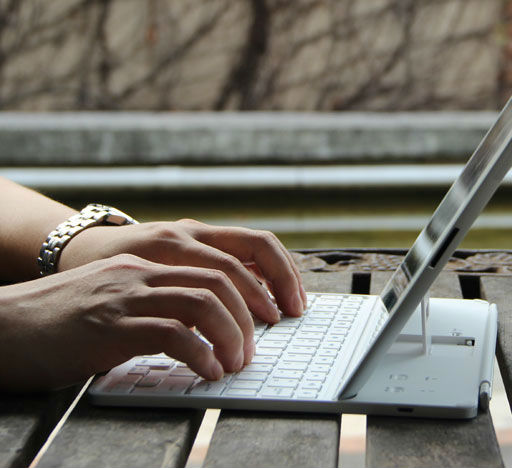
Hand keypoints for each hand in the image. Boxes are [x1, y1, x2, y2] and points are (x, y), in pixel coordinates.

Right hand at [0, 254, 262, 390]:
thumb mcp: (119, 294)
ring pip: (203, 302)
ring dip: (232, 335)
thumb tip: (208, 322)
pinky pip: (172, 334)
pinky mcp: (110, 327)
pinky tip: (209, 371)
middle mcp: (144, 270)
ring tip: (238, 362)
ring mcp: (127, 295)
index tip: (276, 310)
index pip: (221, 259)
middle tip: (260, 344)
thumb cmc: (64, 319)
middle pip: (221, 277)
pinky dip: (201, 354)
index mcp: (151, 261)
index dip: (257, 283)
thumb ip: (160, 298)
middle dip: (253, 310)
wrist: (5, 325)